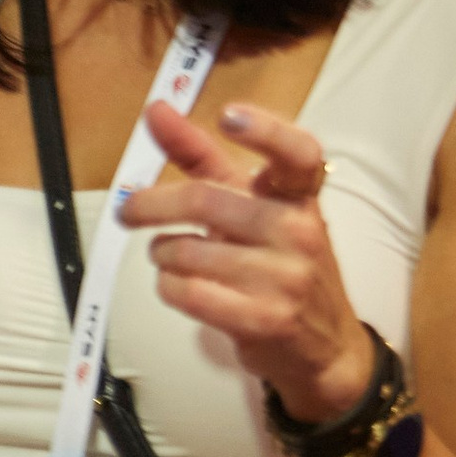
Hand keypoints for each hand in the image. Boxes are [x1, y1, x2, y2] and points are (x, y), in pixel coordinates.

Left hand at [121, 101, 375, 422]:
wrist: (326, 347)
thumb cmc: (279, 264)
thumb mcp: (252, 205)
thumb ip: (203, 156)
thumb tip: (156, 109)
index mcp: (299, 196)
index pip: (297, 152)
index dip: (265, 131)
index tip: (228, 116)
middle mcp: (299, 230)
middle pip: (205, 200)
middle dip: (151, 205)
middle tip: (129, 211)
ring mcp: (286, 277)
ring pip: (186, 251)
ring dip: (162, 253)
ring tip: (169, 256)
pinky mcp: (265, 319)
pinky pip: (187, 292)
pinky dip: (168, 286)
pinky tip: (178, 285)